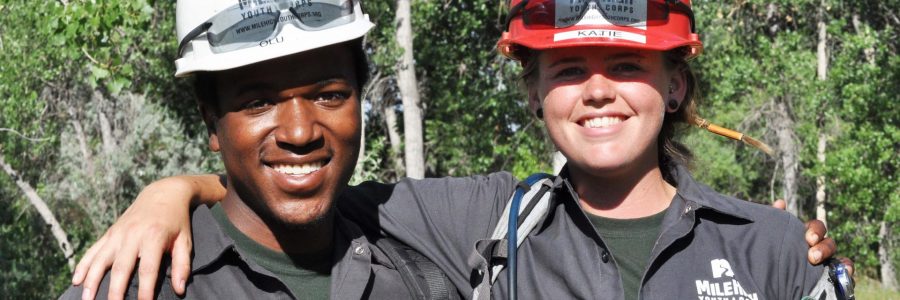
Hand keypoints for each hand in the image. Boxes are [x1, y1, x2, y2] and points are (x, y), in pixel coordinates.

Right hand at [70, 176, 197, 299]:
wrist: (163, 194)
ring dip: (91, 281)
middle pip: (121, 267)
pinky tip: (76, 280)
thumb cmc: (177, 221)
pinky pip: (93, 250)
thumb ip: (182, 265)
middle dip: (115, 291)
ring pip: (100, 260)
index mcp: (154, 237)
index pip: (148, 269)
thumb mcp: (185, 241)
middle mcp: (132, 235)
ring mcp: (118, 233)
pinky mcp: (110, 232)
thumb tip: (179, 289)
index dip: (145, 290)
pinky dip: (83, 265)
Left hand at [770, 199, 851, 275]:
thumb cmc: (773, 252)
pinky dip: (847, 272)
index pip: (817, 227)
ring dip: (837, 260)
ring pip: (839, 259)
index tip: (809, 238)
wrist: (772, 280)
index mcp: (806, 237)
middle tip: (812, 256)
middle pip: (829, 244)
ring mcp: (826, 264)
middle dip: (823, 248)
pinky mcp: (830, 278)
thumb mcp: (772, 235)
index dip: (816, 230)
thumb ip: (775, 220)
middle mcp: (819, 249)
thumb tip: (780, 203)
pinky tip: (847, 272)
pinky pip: (844, 275)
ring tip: (828, 270)